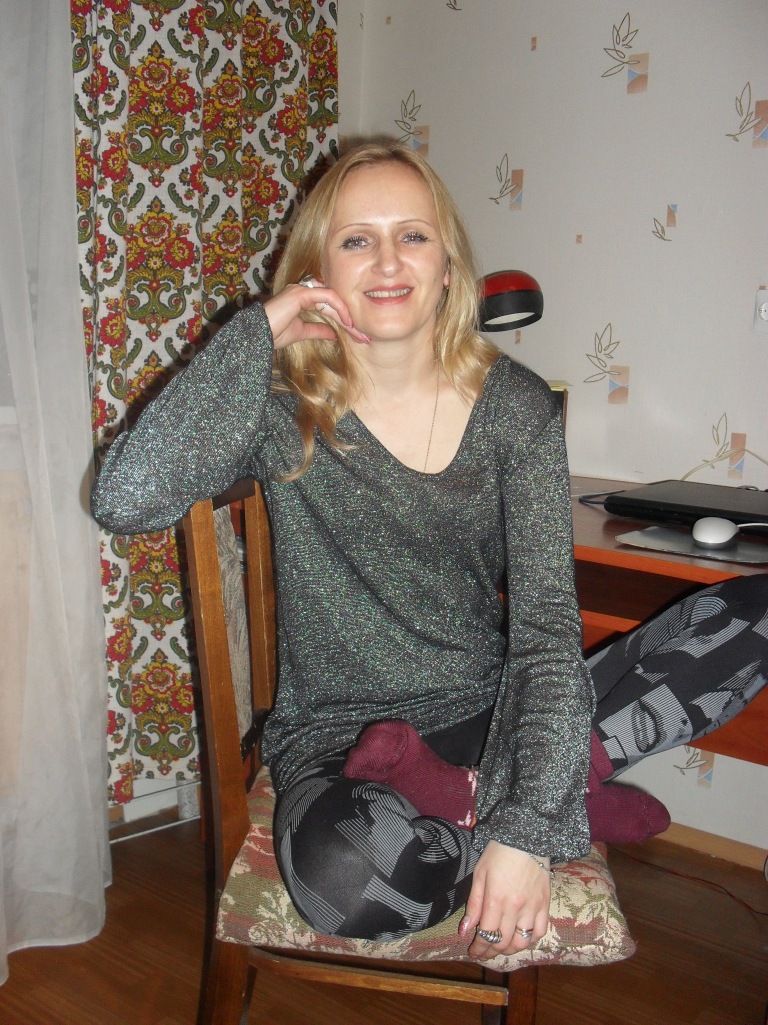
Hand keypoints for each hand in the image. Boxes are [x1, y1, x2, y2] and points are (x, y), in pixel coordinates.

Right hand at [264, 278, 369, 349]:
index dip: (344, 322)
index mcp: (302, 300)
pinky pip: (327, 296)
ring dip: (347, 316)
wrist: (256, 337)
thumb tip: (335, 334)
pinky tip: (347, 321)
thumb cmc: (272, 334)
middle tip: (364, 337)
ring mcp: (301, 290)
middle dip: (350, 321)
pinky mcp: (300, 293)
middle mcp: (302, 291)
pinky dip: (339, 308)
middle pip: (334, 304)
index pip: (330, 308)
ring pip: (333, 299)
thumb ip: (318, 330)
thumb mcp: (301, 333)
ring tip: (358, 332)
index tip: (358, 337)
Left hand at [459, 841, 550, 958]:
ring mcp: (532, 907)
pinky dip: (530, 940)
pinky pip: (540, 931)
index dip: (479, 949)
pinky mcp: (545, 904)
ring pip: (522, 942)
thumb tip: (465, 931)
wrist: (525, 836)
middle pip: (503, 942)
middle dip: (491, 952)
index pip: (486, 935)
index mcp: (495, 900)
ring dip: (510, 950)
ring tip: (501, 947)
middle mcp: (515, 908)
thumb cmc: (498, 852)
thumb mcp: (480, 874)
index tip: (473, 953)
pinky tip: (522, 938)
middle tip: (484, 953)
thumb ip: (474, 904)